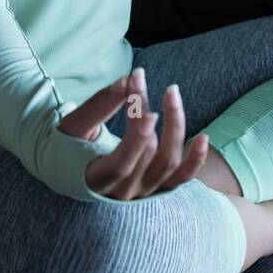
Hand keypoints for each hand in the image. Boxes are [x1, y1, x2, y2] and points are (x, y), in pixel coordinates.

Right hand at [60, 69, 208, 200]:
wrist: (73, 170)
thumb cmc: (69, 145)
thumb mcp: (75, 125)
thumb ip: (99, 105)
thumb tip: (126, 81)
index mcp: (96, 181)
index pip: (122, 164)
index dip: (137, 138)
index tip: (149, 111)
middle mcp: (123, 193)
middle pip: (147, 153)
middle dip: (144, 110)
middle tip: (137, 78)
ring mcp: (144, 193)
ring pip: (169, 162)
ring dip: (175, 125)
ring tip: (171, 91)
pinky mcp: (158, 188)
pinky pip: (183, 178)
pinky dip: (196, 159)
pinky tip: (203, 137)